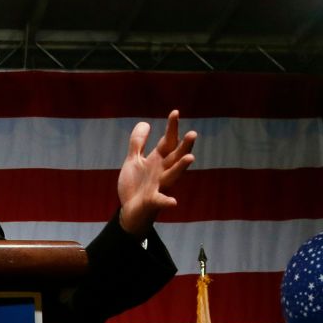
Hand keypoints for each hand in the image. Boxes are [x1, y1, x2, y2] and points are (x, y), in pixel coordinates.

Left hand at [117, 110, 195, 234]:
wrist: (129, 211)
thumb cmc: (135, 185)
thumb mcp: (134, 160)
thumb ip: (138, 143)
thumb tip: (145, 123)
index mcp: (157, 160)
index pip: (167, 141)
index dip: (171, 128)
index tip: (175, 112)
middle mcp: (162, 171)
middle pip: (175, 156)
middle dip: (184, 146)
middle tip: (193, 134)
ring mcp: (159, 186)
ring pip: (173, 175)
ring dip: (181, 167)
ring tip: (190, 158)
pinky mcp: (152, 201)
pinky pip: (161, 201)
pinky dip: (166, 201)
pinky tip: (173, 202)